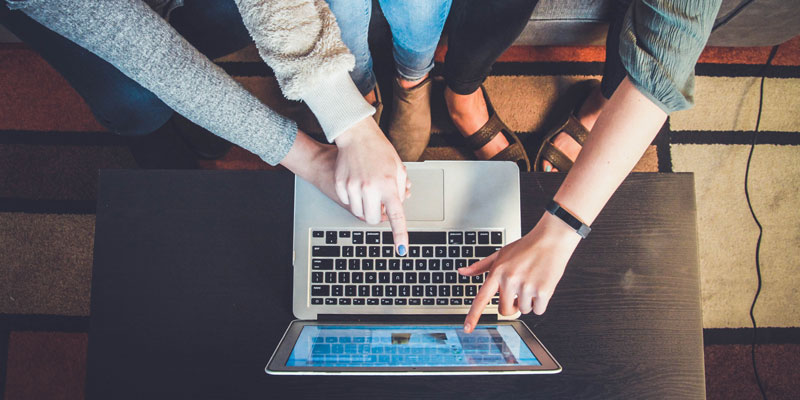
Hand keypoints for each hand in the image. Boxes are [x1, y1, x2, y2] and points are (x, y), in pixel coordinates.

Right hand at [334, 117, 409, 252]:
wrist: (356, 135)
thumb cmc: (379, 150)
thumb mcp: (398, 168)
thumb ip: (400, 190)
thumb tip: (397, 206)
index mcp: (389, 185)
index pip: (396, 216)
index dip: (400, 235)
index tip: (402, 249)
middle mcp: (370, 188)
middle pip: (372, 219)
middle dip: (377, 216)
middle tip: (379, 204)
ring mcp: (353, 187)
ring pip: (359, 213)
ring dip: (365, 207)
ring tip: (369, 189)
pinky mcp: (340, 185)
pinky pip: (347, 202)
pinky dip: (353, 198)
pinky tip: (356, 183)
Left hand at [460, 213, 581, 332]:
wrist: (551, 239)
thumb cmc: (526, 247)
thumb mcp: (500, 254)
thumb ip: (480, 266)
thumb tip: (462, 272)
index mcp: (497, 272)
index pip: (482, 298)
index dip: (473, 315)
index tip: (467, 328)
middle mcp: (510, 280)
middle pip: (505, 310)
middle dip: (512, 305)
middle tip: (518, 292)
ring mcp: (526, 286)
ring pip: (523, 310)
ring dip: (528, 302)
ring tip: (532, 282)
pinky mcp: (543, 291)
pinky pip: (538, 310)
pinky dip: (541, 303)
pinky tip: (541, 286)